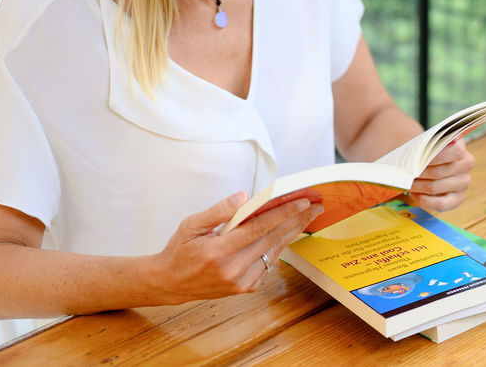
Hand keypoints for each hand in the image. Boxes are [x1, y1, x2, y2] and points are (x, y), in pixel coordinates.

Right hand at [151, 192, 322, 303]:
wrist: (170, 283)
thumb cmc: (180, 250)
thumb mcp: (191, 225)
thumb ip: (219, 211)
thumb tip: (244, 197)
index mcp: (218, 252)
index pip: (258, 228)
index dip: (283, 213)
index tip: (302, 201)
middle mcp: (232, 269)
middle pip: (272, 239)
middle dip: (296, 220)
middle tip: (315, 205)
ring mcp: (241, 281)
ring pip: (274, 251)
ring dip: (292, 232)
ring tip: (307, 215)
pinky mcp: (246, 288)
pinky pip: (268, 263)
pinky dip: (278, 246)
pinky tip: (287, 232)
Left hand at [407, 136, 475, 210]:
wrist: (425, 164)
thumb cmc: (423, 152)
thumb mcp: (423, 142)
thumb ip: (424, 143)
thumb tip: (422, 148)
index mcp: (460, 146)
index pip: (455, 152)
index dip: (435, 157)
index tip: (417, 159)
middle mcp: (466, 164)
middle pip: (440, 172)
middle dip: (419, 173)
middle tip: (406, 174)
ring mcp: (463, 182)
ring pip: (436, 187)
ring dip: (418, 186)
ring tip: (409, 183)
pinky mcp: (458, 198)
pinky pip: (440, 204)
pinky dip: (424, 200)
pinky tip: (415, 195)